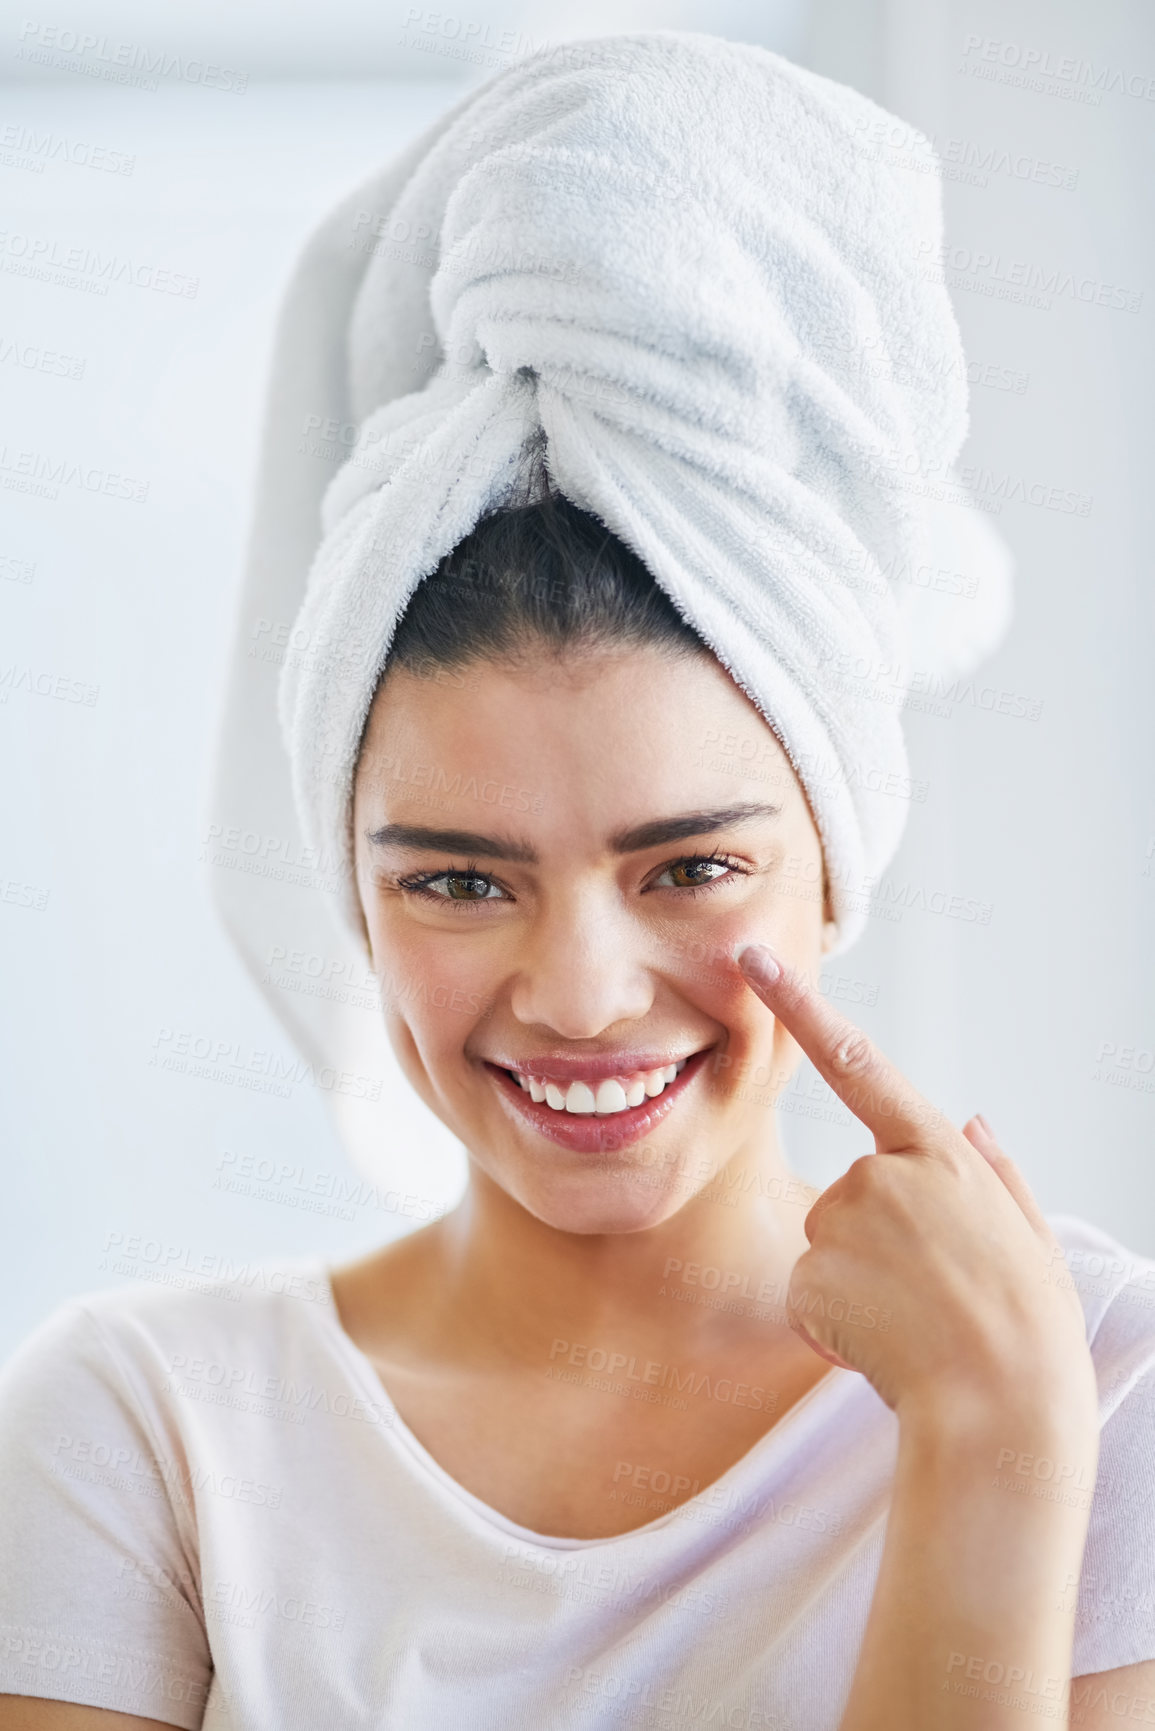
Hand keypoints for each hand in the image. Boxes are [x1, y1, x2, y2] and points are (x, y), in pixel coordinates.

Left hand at [737, 943, 1097, 1434]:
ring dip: (860, 1284)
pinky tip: (885, 1346)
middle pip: (851, 1193)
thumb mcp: (1031, 1236)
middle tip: (935, 1294)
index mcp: (939, 1154)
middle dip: (877, 1241)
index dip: (799, 1007)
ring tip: (918, 1324)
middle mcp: (883, 1174)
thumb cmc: (1028, 1328)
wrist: (1002, 1411)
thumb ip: (995, 1171)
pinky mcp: (810, 1276)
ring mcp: (844, 1223)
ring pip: (829, 1247)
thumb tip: (973, 1120)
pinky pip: (809, 1293)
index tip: (752, 958)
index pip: (858, 1062)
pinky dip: (836, 1322)